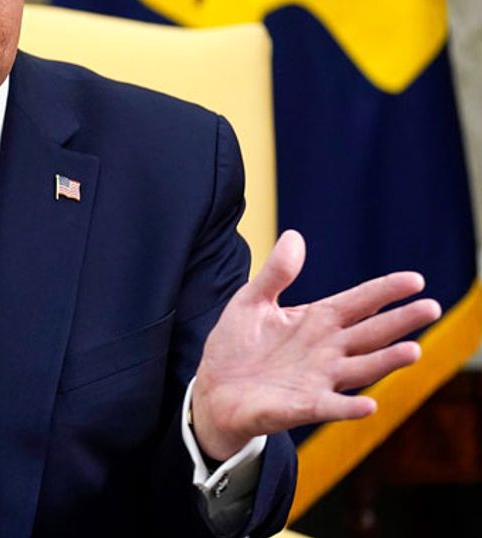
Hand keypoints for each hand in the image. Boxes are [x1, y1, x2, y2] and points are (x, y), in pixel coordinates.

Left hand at [191, 230, 441, 460]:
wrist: (213, 388)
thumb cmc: (237, 344)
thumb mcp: (252, 301)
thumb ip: (276, 273)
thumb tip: (294, 236)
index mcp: (317, 321)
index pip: (358, 302)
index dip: (384, 291)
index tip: (415, 280)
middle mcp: (327, 350)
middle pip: (371, 333)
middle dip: (400, 321)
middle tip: (431, 307)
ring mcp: (318, 379)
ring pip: (361, 369)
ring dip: (386, 362)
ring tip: (413, 350)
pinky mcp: (302, 406)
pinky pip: (330, 407)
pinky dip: (349, 407)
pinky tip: (369, 405)